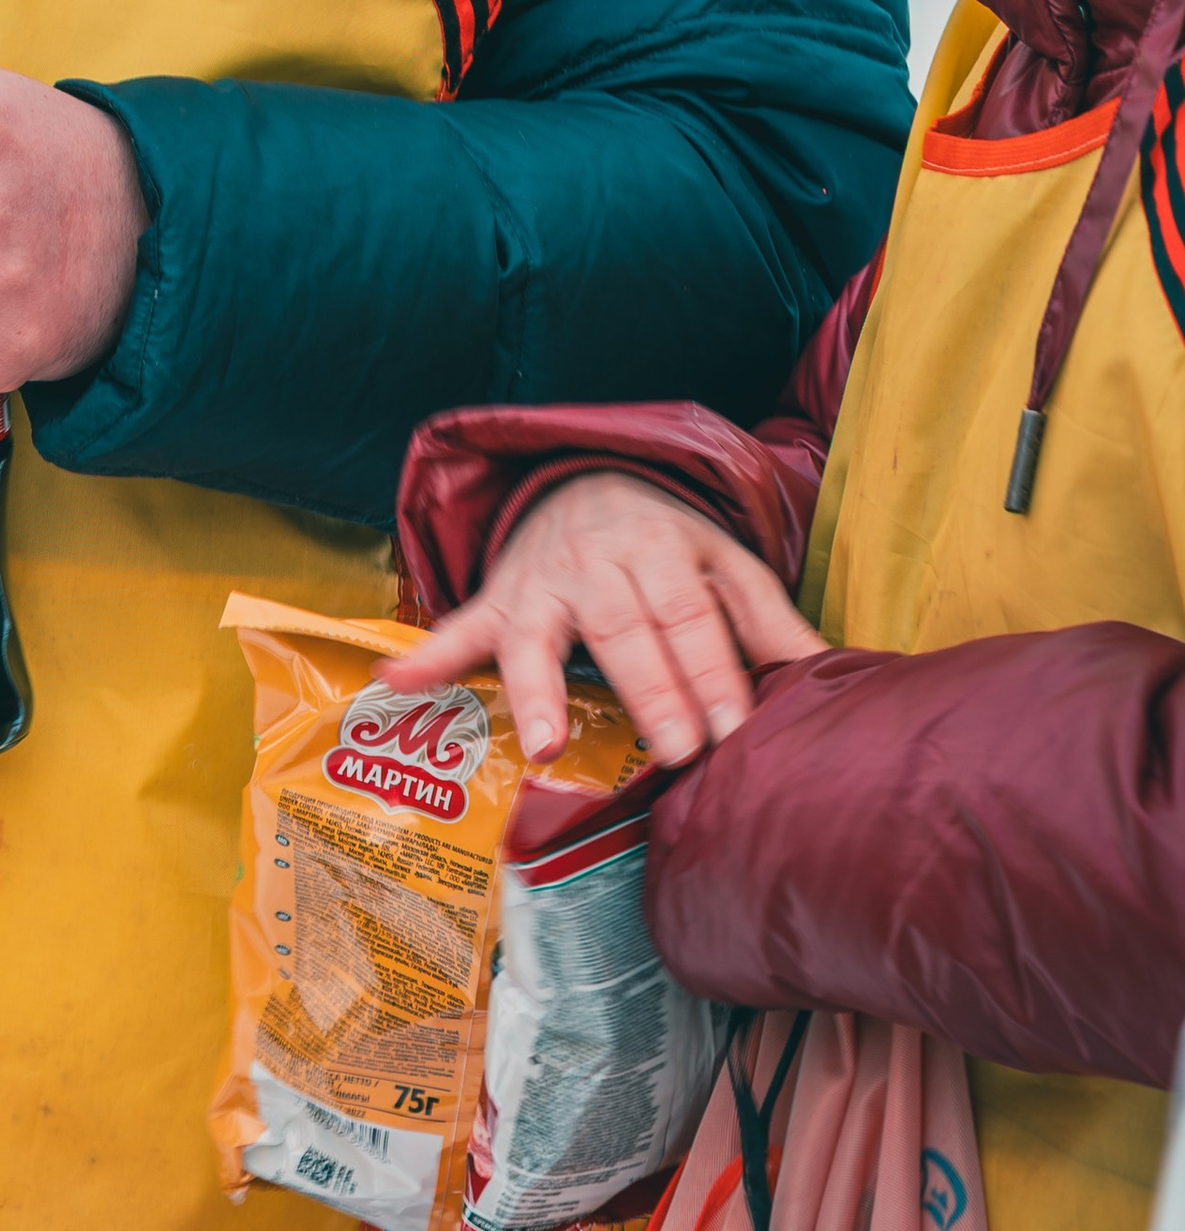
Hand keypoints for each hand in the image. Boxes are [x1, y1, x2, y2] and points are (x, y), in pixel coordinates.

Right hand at [404, 471, 824, 768]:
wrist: (587, 480)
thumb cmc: (668, 545)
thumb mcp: (725, 564)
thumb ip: (769, 622)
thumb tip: (834, 677)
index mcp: (663, 547)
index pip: (691, 616)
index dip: (714, 675)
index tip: (735, 733)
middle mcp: (598, 560)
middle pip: (625, 629)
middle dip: (652, 690)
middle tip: (676, 751)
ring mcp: (540, 581)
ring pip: (539, 637)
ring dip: (539, 690)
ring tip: (545, 745)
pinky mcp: (498, 600)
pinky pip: (461, 630)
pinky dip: (428, 658)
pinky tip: (395, 683)